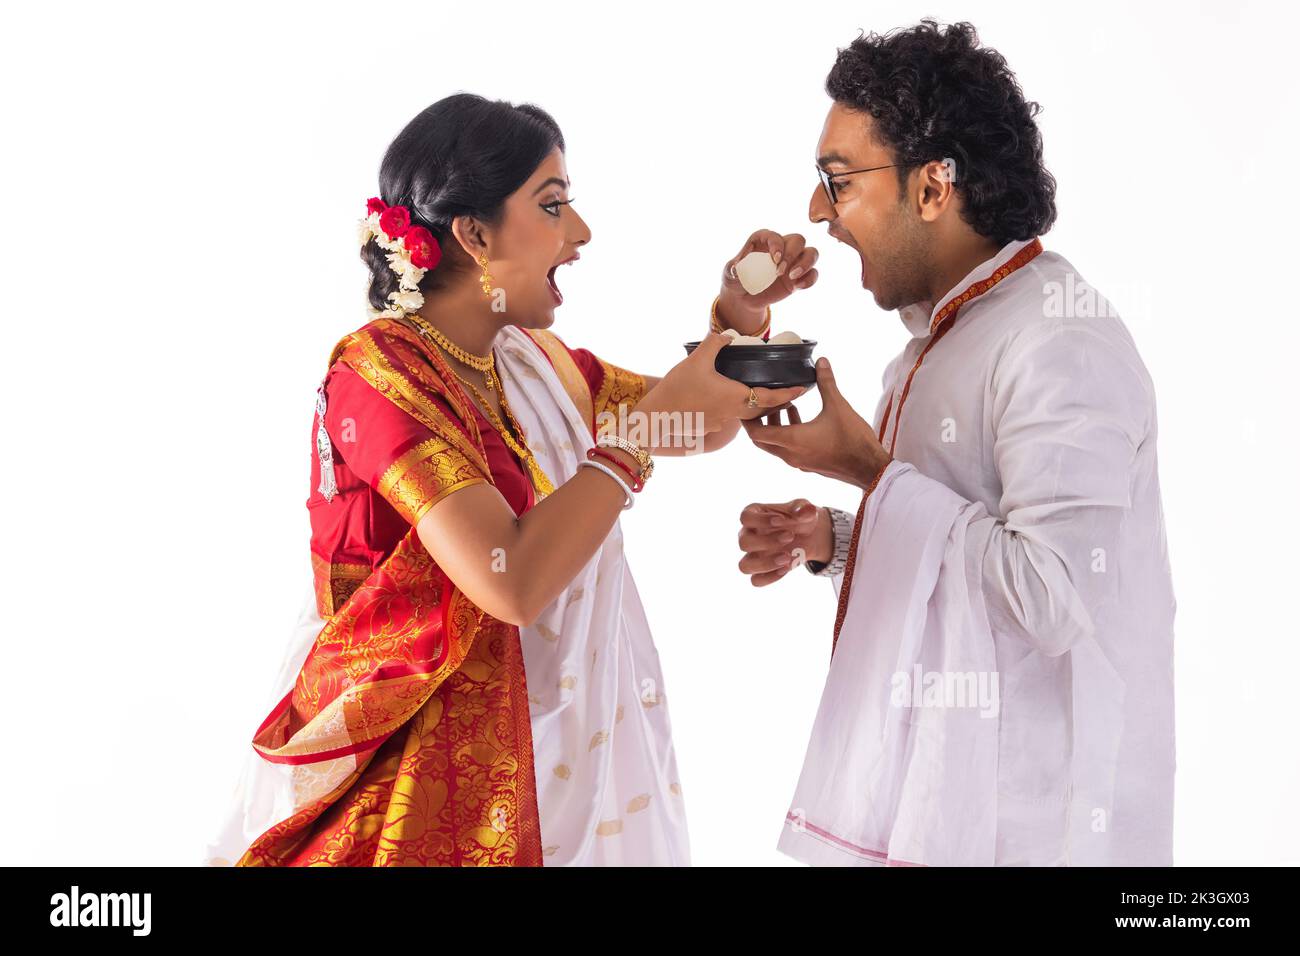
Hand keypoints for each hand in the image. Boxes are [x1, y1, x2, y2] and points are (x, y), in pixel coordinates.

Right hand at [636, 332, 808, 440]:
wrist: (656, 416)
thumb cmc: (678, 389)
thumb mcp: (697, 360)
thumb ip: (715, 343)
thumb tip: (729, 334)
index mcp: (736, 398)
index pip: (771, 398)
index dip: (789, 394)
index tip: (803, 389)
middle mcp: (733, 413)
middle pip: (763, 410)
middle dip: (777, 402)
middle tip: (788, 392)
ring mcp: (721, 423)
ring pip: (746, 414)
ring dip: (758, 406)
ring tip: (762, 394)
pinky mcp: (709, 425)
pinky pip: (730, 417)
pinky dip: (737, 409)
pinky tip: (728, 399)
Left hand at [716, 229, 818, 331]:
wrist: (745, 298)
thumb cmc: (737, 280)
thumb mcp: (729, 275)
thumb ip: (732, 270)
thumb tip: (737, 268)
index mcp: (763, 240)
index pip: (774, 235)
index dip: (776, 244)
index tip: (774, 259)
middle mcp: (781, 247)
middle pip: (798, 239)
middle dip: (791, 254)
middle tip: (779, 272)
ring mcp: (793, 262)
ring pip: (812, 253)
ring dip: (806, 263)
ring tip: (792, 277)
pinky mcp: (799, 277)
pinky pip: (813, 274)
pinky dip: (809, 279)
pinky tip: (798, 287)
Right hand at [737, 499, 831, 585]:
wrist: (809, 535)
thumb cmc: (799, 518)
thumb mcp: (804, 510)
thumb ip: (804, 509)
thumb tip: (806, 511)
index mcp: (754, 515)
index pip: (745, 517)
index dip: (760, 520)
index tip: (781, 520)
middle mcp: (748, 535)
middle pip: (743, 543)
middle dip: (767, 542)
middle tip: (790, 536)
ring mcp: (752, 555)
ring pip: (744, 566)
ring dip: (765, 564)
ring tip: (787, 558)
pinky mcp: (760, 570)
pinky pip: (756, 580)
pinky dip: (771, 577)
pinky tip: (787, 568)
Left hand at [743, 356, 890, 488]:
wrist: (869, 468)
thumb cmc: (853, 439)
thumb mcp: (838, 406)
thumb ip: (827, 382)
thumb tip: (821, 361)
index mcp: (792, 440)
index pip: (756, 434)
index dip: (748, 420)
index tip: (747, 405)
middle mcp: (790, 454)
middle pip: (762, 440)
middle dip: (759, 421)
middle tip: (761, 402)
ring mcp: (799, 462)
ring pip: (776, 444)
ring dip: (775, 425)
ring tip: (784, 404)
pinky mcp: (808, 464)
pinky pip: (788, 448)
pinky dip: (787, 432)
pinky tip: (799, 415)